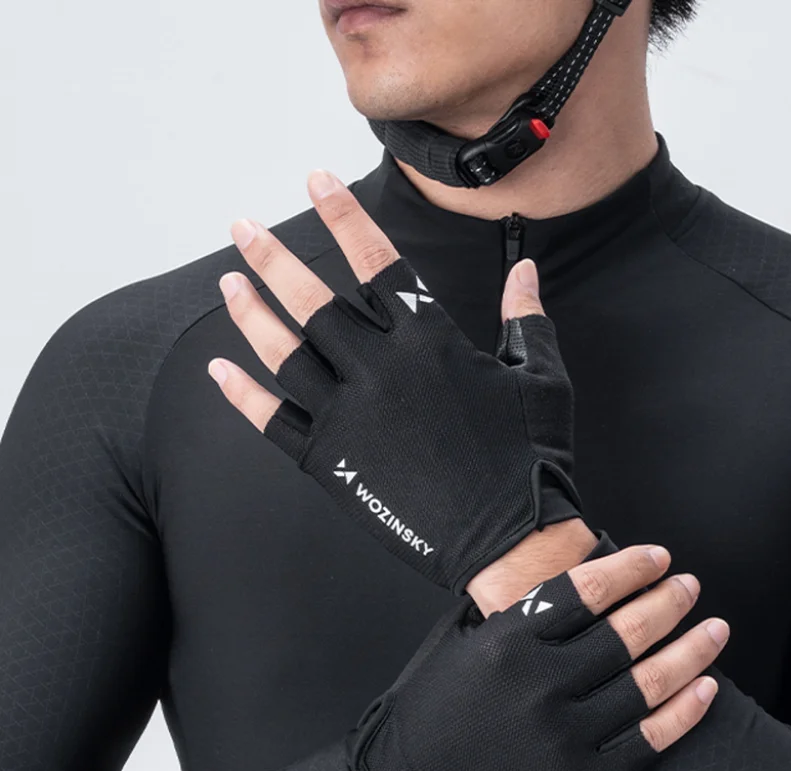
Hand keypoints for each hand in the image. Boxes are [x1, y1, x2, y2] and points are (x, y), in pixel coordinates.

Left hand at [209, 168, 581, 592]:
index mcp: (429, 340)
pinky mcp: (331, 462)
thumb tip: (524, 273)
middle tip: (241, 227)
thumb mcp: (539, 378)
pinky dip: (243, 395)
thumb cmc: (530, 459)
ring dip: (251, 313)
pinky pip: (274, 421)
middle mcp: (379, 368)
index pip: (374, 260)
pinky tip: (220, 370)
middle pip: (312, 299)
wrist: (510, 538)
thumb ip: (525, 318)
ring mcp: (348, 415)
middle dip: (272, 257)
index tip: (315, 181)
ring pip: (284, 352)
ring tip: (228, 281)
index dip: (342, 215)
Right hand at [347, 538, 725, 770]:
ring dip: (692, 649)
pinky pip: (651, 740)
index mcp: (508, 640)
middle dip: (671, 601)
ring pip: (650, 683)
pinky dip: (686, 711)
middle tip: (691, 585)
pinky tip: (706, 687)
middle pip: (629, 630)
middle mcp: (540, 684)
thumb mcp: (465, 642)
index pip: (590, 589)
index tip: (658, 557)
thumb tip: (589, 579)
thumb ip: (520, 612)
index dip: (632, 567)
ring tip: (715, 628)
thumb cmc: (435, 706)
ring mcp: (565, 736)